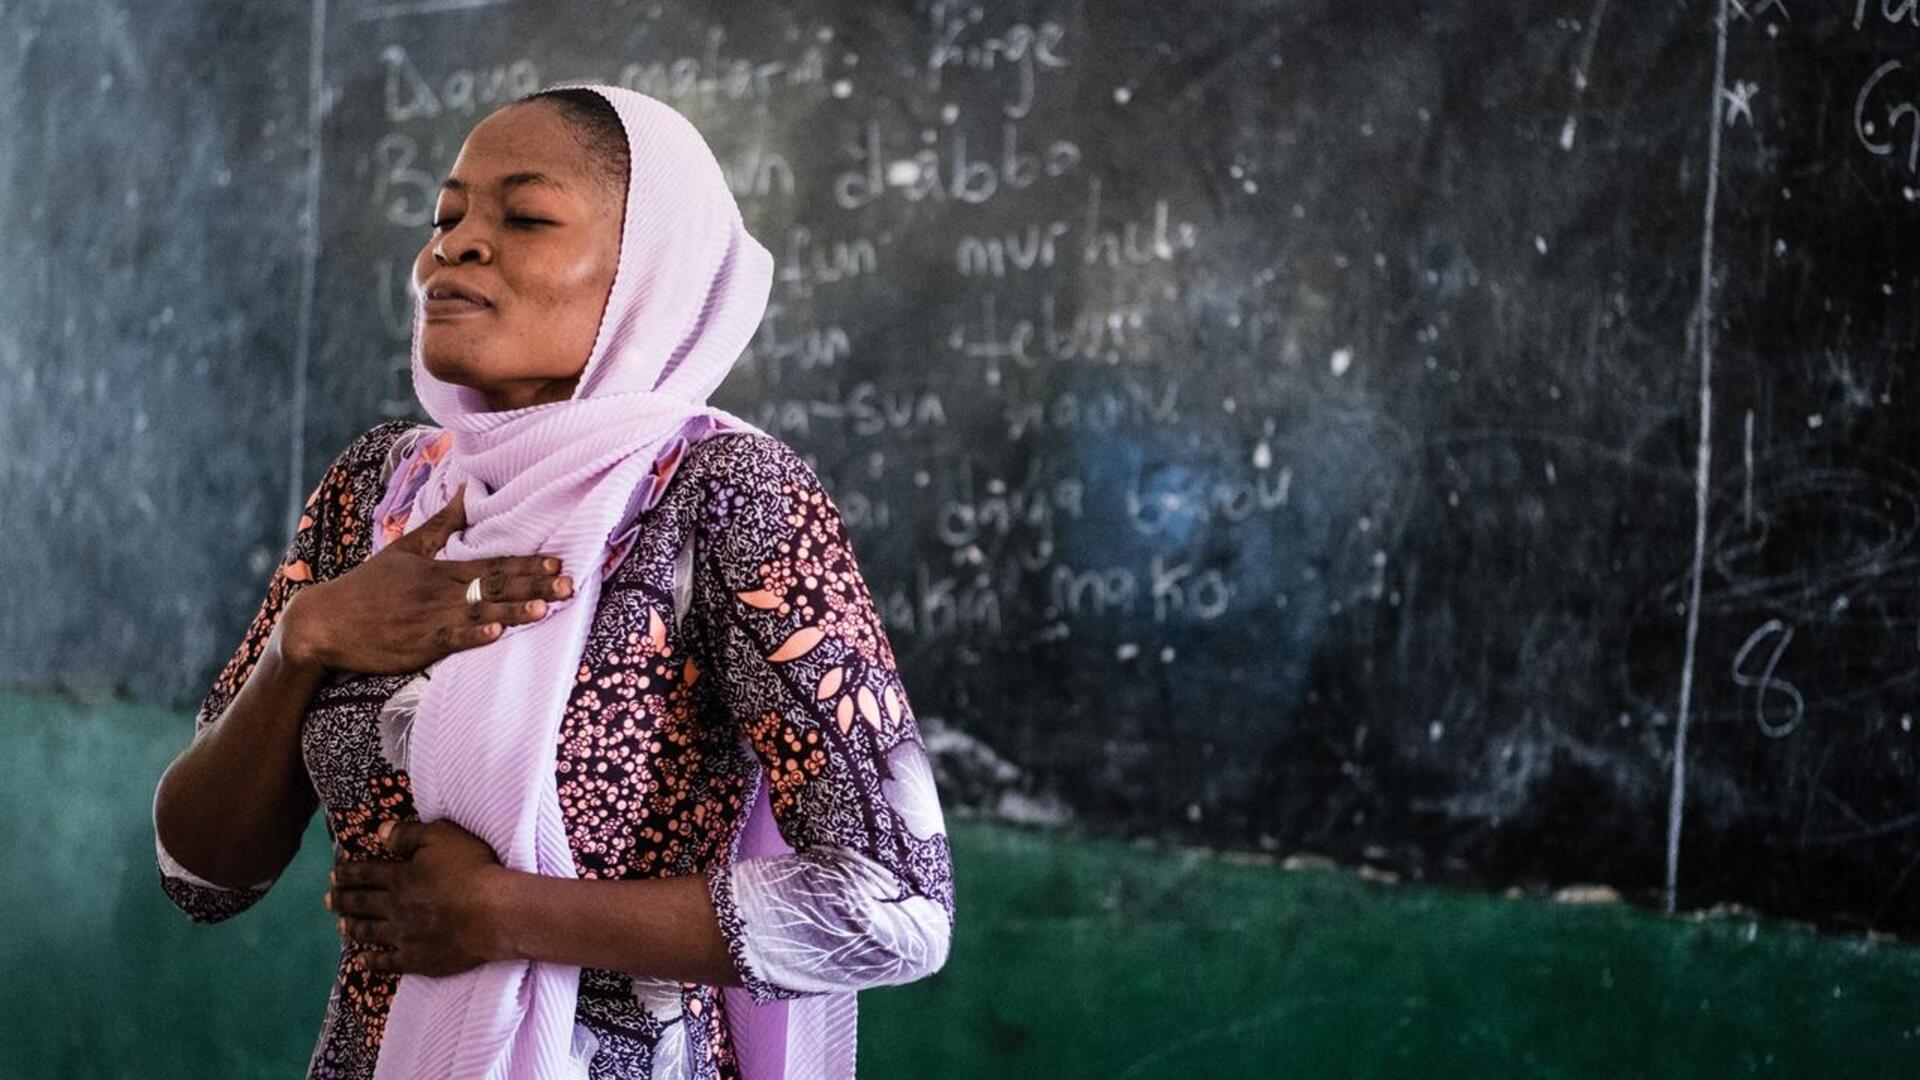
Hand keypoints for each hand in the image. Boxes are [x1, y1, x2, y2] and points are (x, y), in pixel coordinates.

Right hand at [280, 481, 575, 674]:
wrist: (324, 621)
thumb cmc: (368, 586)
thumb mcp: (406, 548)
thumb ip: (443, 523)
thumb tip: (468, 488)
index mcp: (441, 569)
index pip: (494, 564)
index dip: (528, 564)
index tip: (559, 563)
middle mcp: (440, 591)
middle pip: (495, 586)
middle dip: (534, 586)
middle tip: (568, 585)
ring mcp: (430, 619)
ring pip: (479, 612)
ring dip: (513, 610)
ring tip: (543, 608)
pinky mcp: (418, 645)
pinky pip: (450, 639)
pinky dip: (472, 635)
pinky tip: (494, 633)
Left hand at [326, 817, 513, 975]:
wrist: (493, 914)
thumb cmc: (472, 870)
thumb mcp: (442, 837)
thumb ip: (409, 835)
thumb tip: (380, 832)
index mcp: (400, 877)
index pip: (366, 874)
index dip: (348, 874)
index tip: (333, 875)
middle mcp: (394, 907)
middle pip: (362, 903)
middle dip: (343, 900)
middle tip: (327, 900)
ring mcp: (403, 936)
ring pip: (370, 932)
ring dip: (353, 927)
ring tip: (340, 926)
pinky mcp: (417, 959)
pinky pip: (387, 962)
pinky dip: (372, 961)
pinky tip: (362, 961)